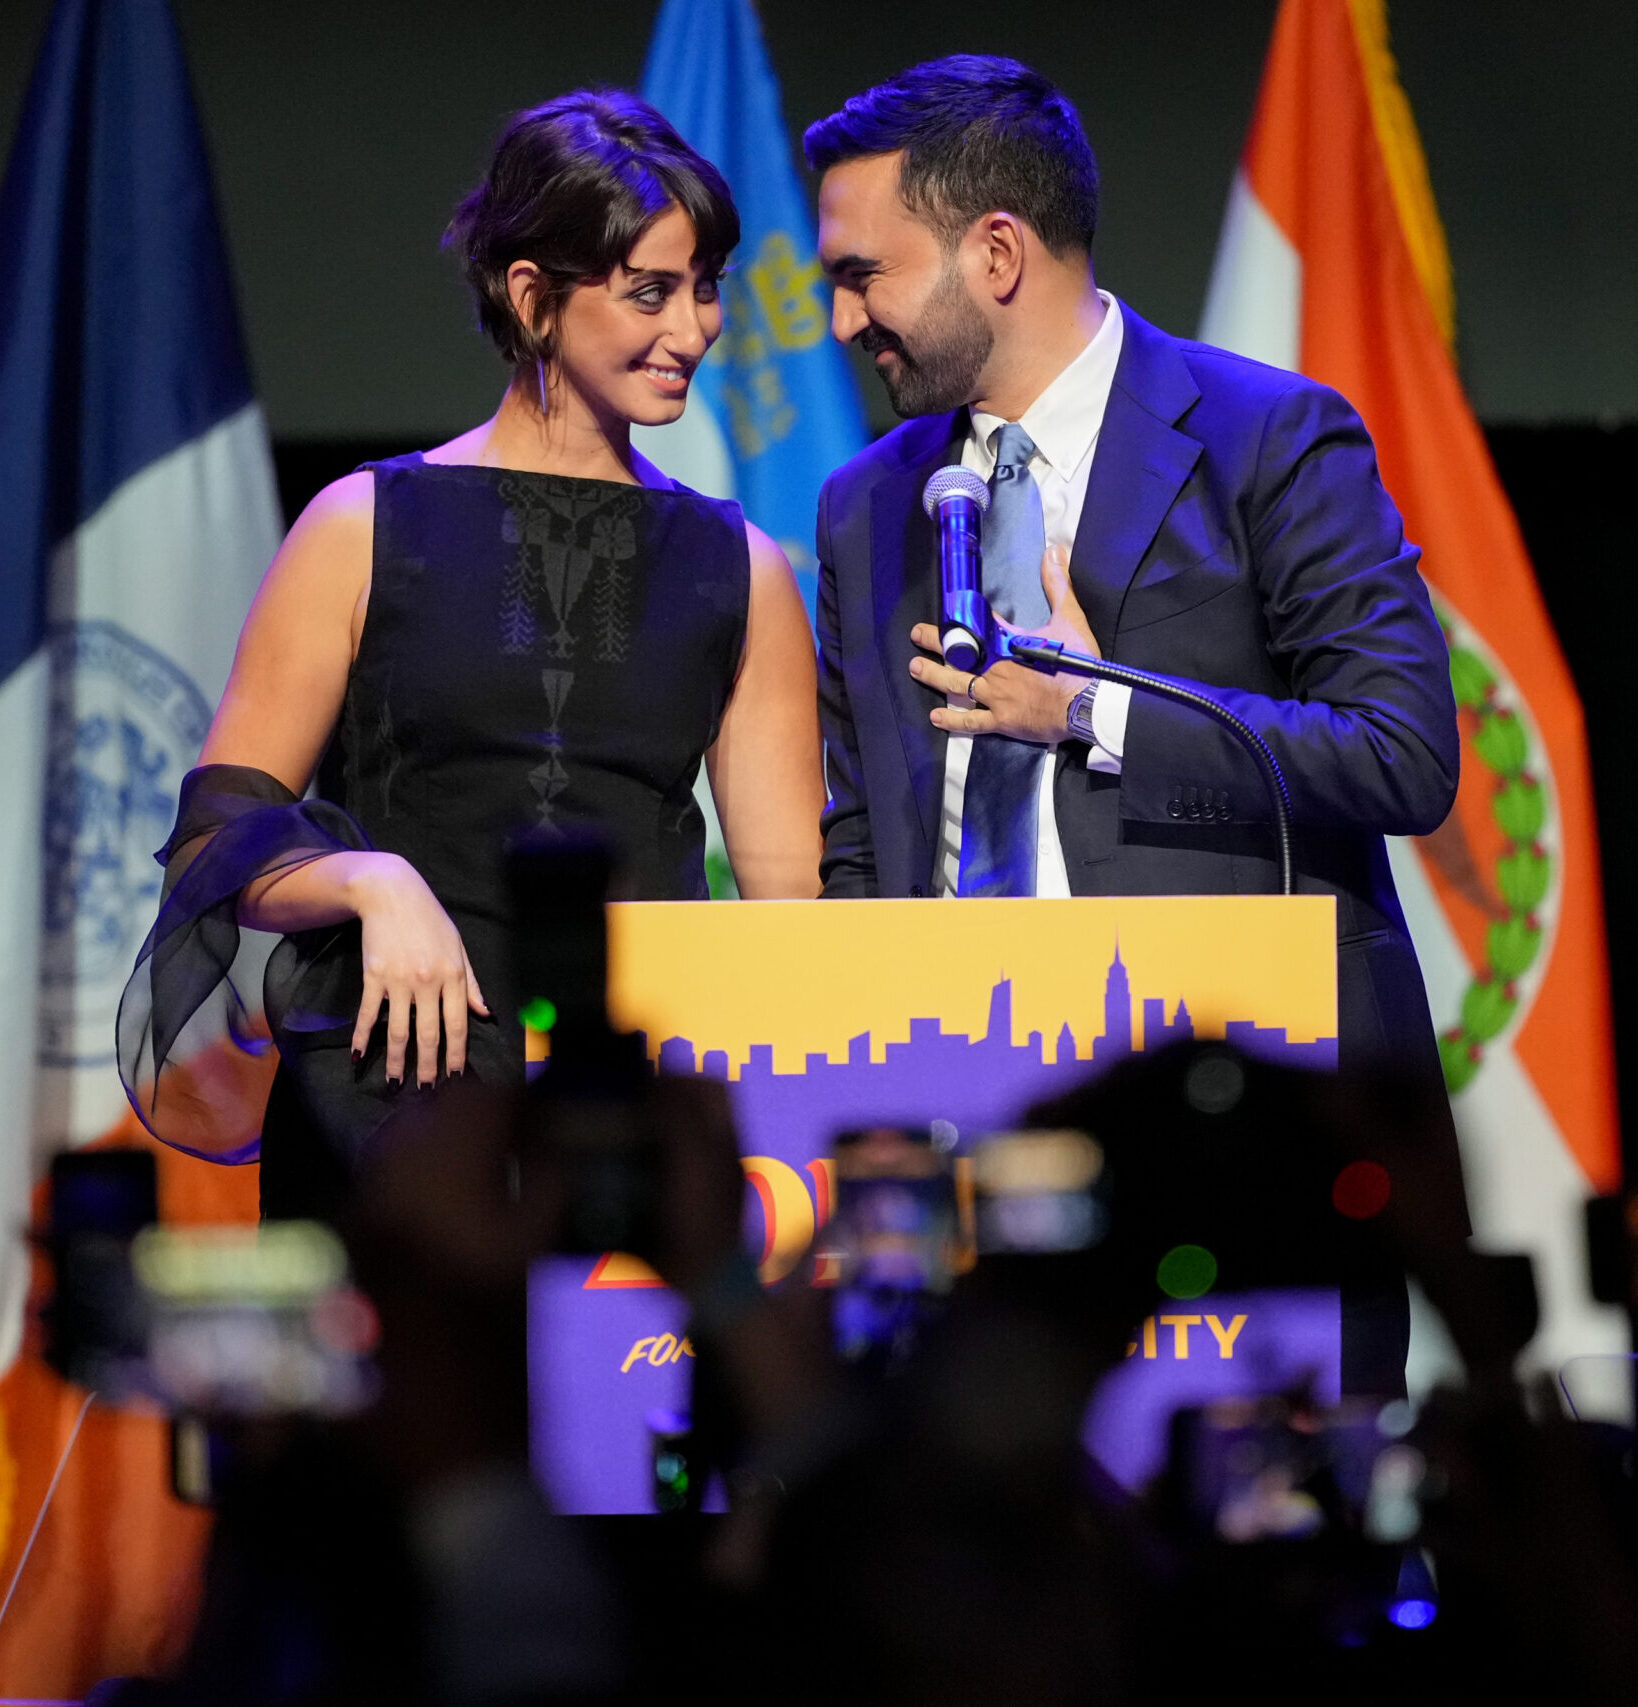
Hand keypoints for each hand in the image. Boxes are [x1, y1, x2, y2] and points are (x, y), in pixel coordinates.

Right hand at [347, 853, 489, 1084]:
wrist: (392, 894)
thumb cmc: (430, 920)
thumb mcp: (458, 947)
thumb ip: (470, 983)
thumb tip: (485, 1013)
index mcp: (453, 976)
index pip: (458, 1025)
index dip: (456, 1054)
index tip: (455, 1077)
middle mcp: (428, 982)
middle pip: (429, 1034)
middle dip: (429, 1066)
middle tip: (428, 1090)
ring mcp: (399, 980)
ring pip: (398, 1031)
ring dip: (396, 1060)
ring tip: (395, 1081)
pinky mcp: (374, 976)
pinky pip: (368, 1013)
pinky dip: (361, 1037)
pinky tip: (358, 1056)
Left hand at [909, 543, 1101, 743]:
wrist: (1086, 703)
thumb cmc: (1079, 664)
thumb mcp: (1070, 619)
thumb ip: (1059, 585)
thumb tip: (1054, 552)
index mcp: (1009, 644)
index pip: (978, 626)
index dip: (960, 620)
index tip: (945, 613)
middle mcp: (996, 669)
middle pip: (958, 654)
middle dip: (935, 643)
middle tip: (917, 635)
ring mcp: (996, 696)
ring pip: (957, 685)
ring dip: (934, 676)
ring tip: (916, 667)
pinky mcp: (1002, 720)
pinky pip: (971, 722)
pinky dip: (952, 720)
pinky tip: (936, 717)